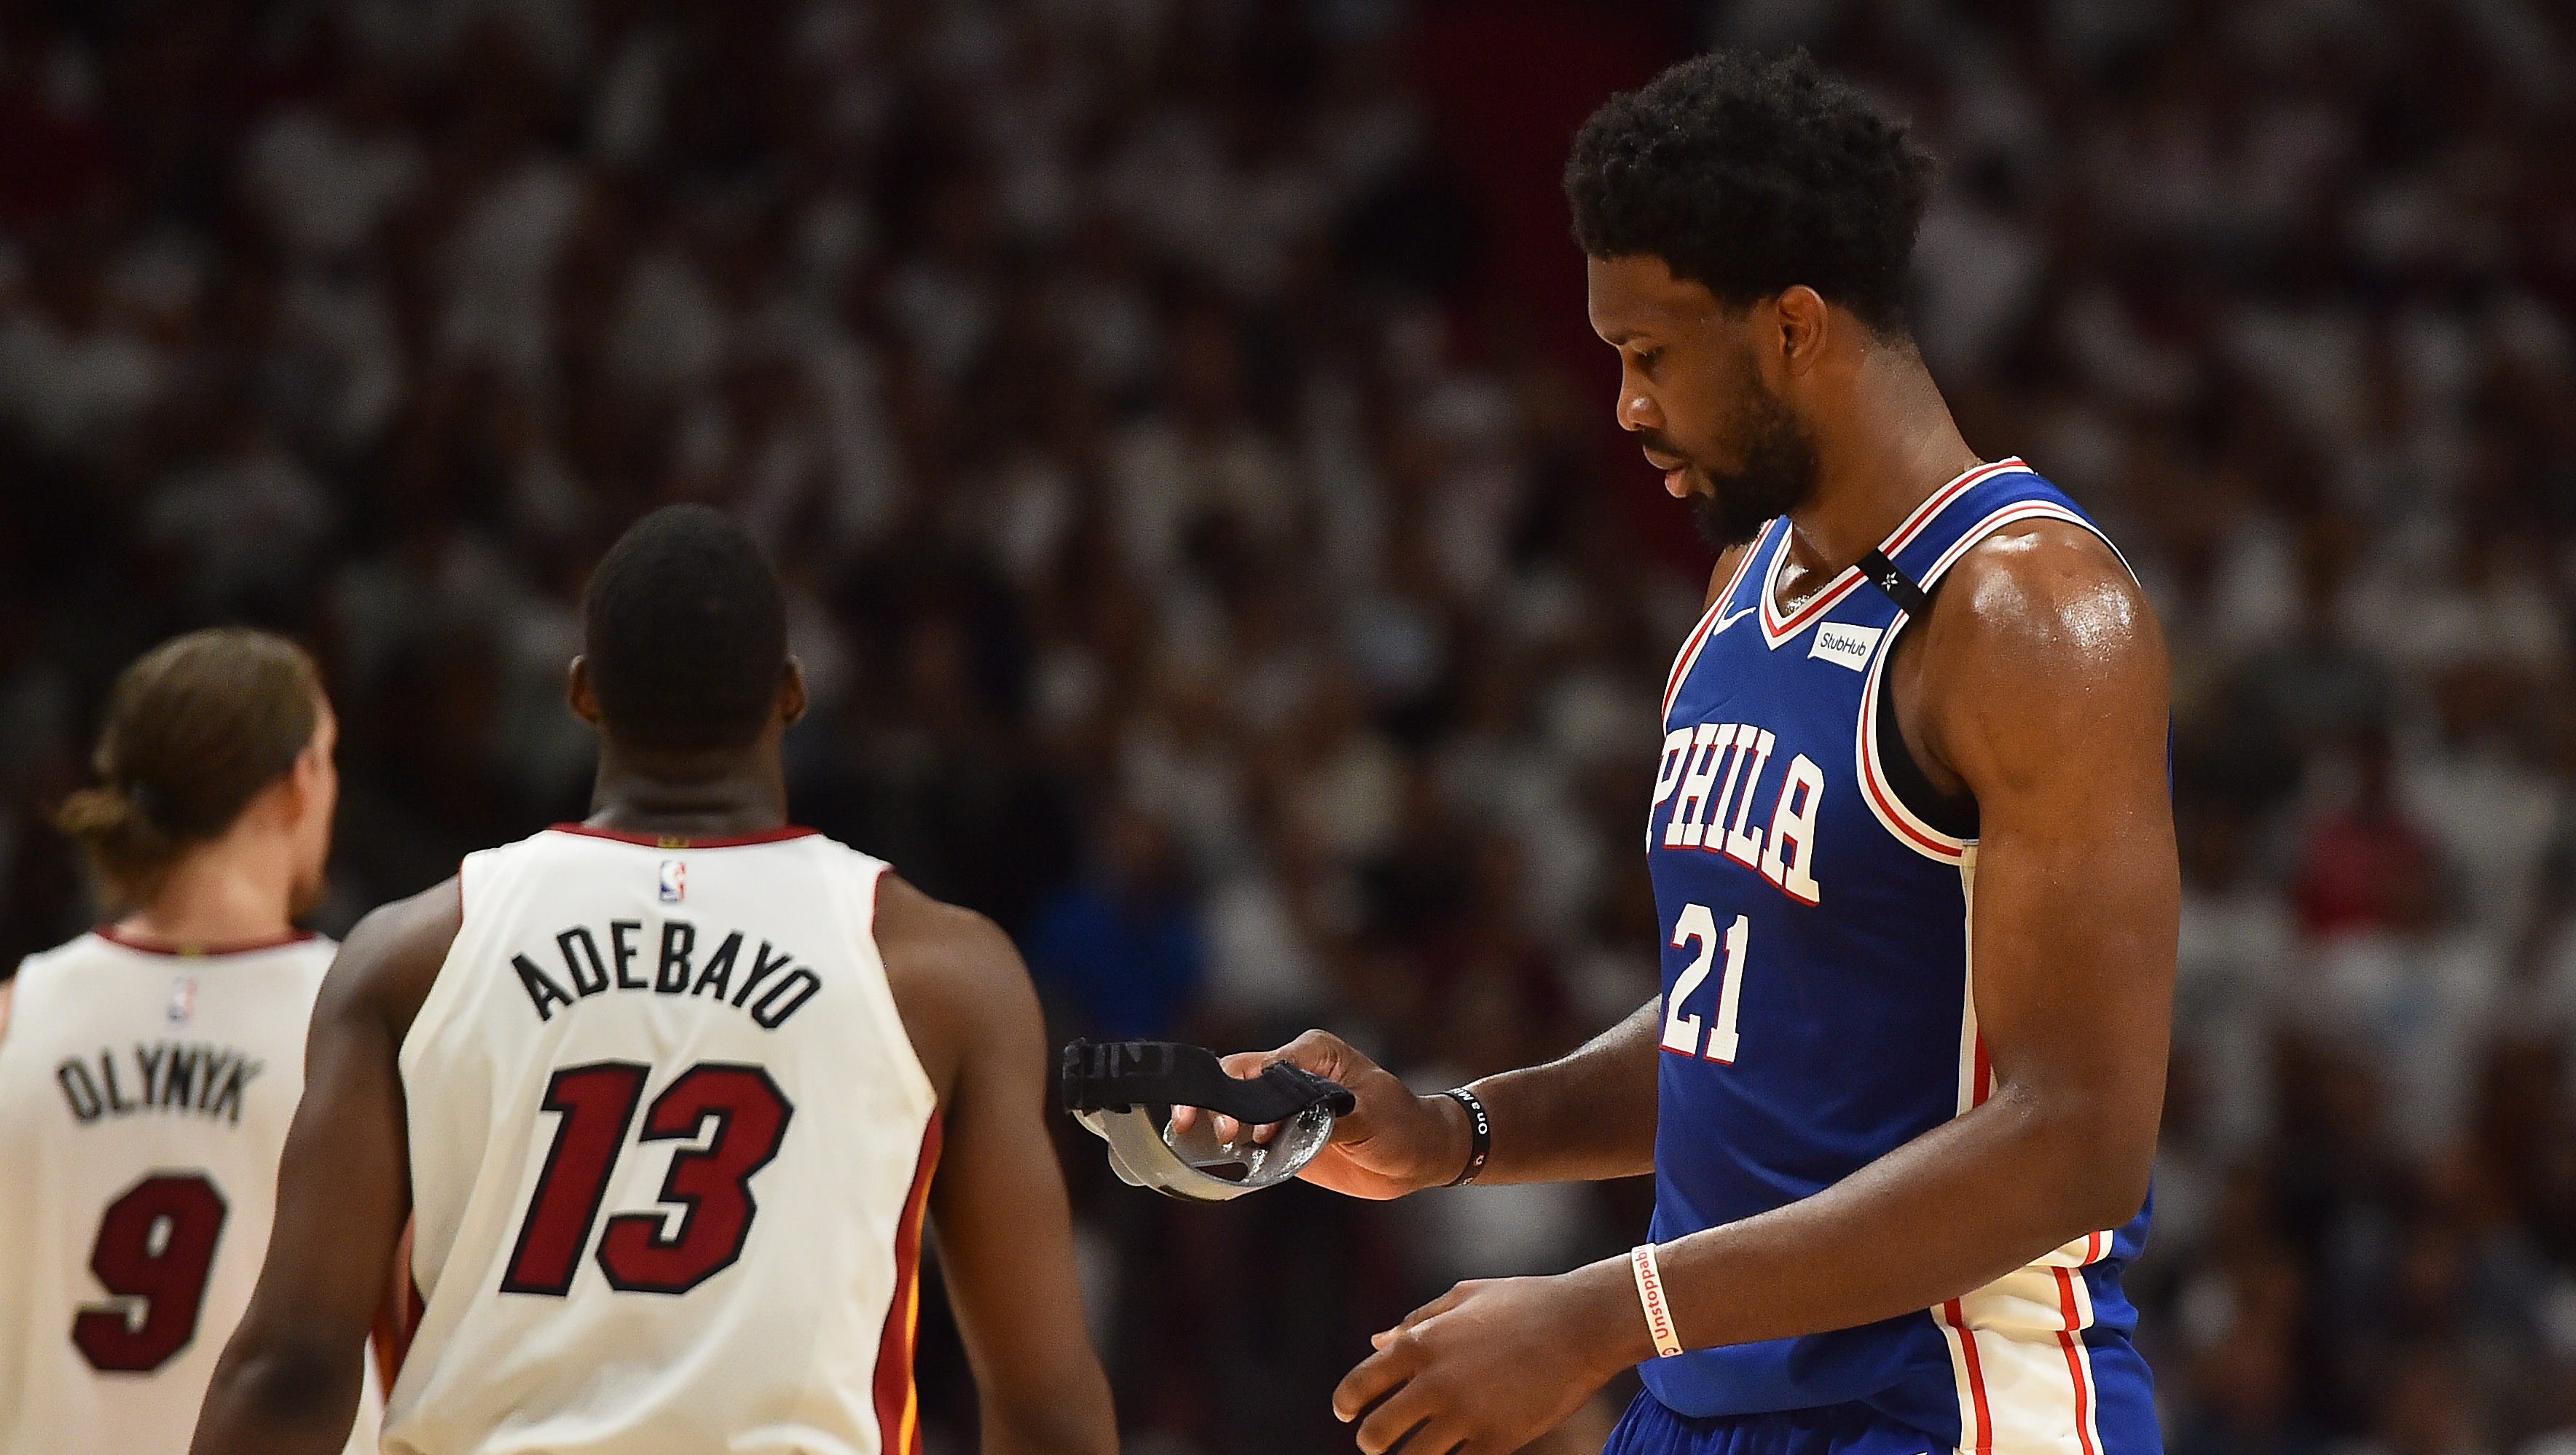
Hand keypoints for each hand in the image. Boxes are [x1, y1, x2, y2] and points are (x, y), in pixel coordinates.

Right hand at [1167, 1030, 1470, 1199]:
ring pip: (1237, 1106)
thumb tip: (1288, 1120)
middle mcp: (1293, 1072)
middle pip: (1238, 1079)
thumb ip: (1328, 1117)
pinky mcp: (1285, 1133)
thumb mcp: (1371, 1117)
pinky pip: (1250, 1136)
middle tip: (1222, 1135)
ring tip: (1214, 1144)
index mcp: (1313, 1053)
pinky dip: (1234, 1145)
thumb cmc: (1403, 1125)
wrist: (1419, 1155)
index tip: (1238, 1123)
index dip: (1239, 1090)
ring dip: (1222, 1124)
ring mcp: (1286, 1104)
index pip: (1261, 1064)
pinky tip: (1224, 1157)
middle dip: (1219, 1104)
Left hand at [1333, 1265, 1642, 1453]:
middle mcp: (1436, 1382)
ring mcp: (1466, 1415)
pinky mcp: (1497, 1440)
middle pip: (1377, 1434)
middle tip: (1378, 1443)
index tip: (1347, 1413)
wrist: (1583, 1324)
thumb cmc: (1523, 1302)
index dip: (1346, 1404)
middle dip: (1372, 1443)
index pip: (1359, 1385)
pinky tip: (1457, 1453)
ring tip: (1414, 1453)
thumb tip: (1376, 1342)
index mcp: (1422, 1343)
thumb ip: (1416, 1321)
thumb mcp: (1464, 1297)